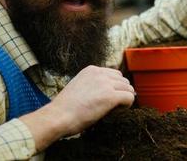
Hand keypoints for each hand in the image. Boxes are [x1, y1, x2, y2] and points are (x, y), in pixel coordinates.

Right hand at [20, 66, 134, 150]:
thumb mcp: (79, 87)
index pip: (114, 75)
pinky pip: (129, 98)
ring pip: (128, 88)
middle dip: (120, 92)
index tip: (106, 98)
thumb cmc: (65, 108)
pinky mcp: (110, 96)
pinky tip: (117, 111)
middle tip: (112, 106)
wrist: (57, 117)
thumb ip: (93, 85)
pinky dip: (127, 105)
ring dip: (124, 99)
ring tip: (113, 110)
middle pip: (123, 80)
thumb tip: (109, 90)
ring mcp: (106, 84)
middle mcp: (100, 73)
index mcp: (91, 70)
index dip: (114, 88)